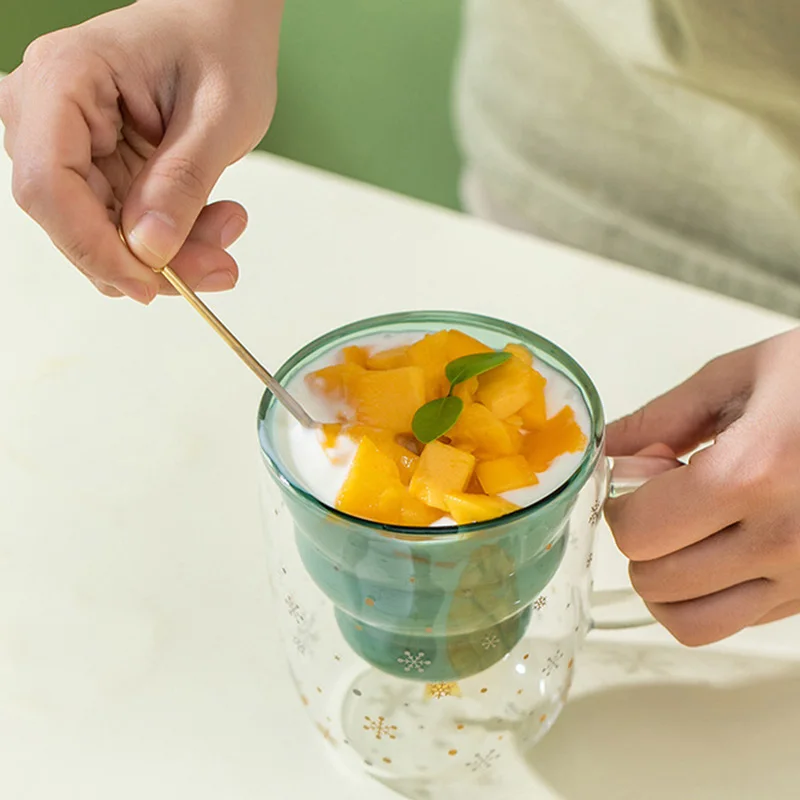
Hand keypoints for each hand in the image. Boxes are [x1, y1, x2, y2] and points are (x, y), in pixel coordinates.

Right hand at [0, 0, 282, 302]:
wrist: (222, 25)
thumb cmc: (220, 45)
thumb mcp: (220, 115)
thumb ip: (183, 182)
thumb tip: (149, 250)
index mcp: (64, 79)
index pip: (49, 185)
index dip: (95, 248)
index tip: (153, 284)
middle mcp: (45, 113)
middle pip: (72, 221)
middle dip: (148, 259)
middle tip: (221, 263)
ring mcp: (65, 144)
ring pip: (99, 235)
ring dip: (169, 252)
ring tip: (227, 226)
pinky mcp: (92, 169)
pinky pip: (119, 227)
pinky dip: (170, 239)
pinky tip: (213, 222)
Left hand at [606, 327, 799, 645]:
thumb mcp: (743, 376)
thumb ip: (661, 418)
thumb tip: (602, 449)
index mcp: (754, 473)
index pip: (639, 531)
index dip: (620, 505)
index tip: (632, 481)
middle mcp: (785, 538)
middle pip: (656, 581)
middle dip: (640, 541)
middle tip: (660, 502)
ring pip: (692, 623)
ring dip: (667, 583)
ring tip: (683, 536)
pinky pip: (738, 621)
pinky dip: (710, 597)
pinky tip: (723, 549)